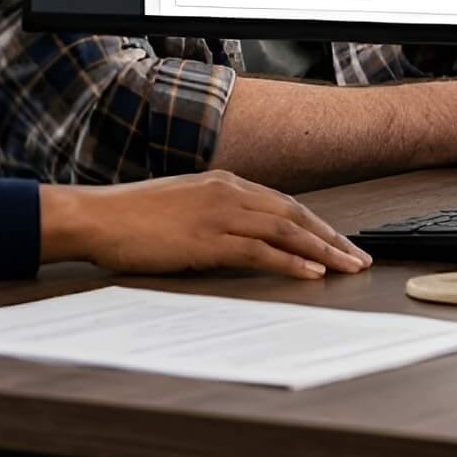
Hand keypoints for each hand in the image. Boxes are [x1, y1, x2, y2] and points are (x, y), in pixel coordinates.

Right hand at [41, 170, 372, 279]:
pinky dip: (290, 262)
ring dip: (322, 251)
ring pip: (285, 231)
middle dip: (331, 237)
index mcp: (224, 183)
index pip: (284, 203)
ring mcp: (219, 214)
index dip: (317, 224)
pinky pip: (259, 251)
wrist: (98, 217)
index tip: (339, 242)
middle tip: (359, 257)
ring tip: (347, 268)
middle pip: (295, 215)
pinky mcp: (207, 240)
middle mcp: (228, 193)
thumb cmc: (133, 217)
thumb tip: (241, 236)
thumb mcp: (183, 206)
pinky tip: (310, 273)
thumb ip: (215, 215)